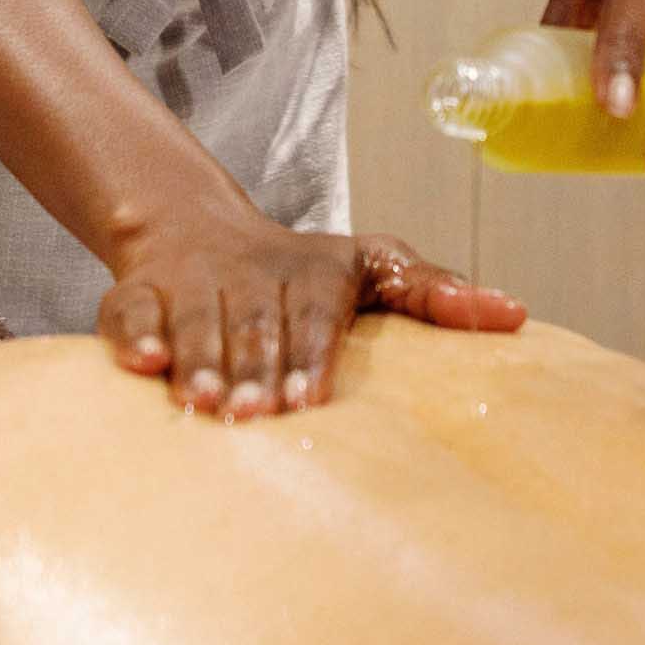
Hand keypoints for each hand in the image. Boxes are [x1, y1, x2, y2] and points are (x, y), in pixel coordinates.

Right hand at [95, 202, 525, 419]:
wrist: (196, 228)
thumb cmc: (304, 271)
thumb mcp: (374, 266)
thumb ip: (435, 294)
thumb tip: (517, 314)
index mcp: (313, 272)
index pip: (314, 312)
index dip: (310, 354)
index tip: (310, 398)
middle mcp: (250, 273)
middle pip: (254, 323)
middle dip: (254, 370)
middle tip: (255, 417)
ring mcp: (193, 282)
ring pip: (195, 318)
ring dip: (198, 361)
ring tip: (203, 405)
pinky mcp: (140, 291)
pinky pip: (127, 311)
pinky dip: (131, 336)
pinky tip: (142, 367)